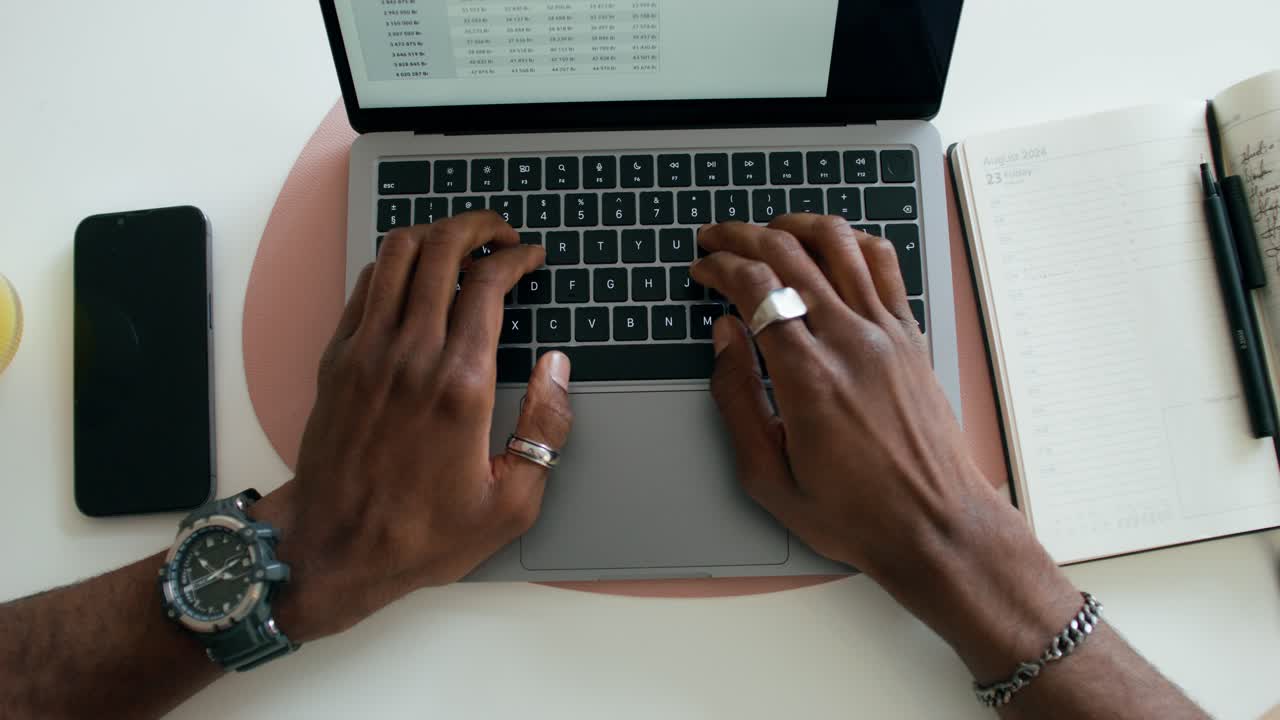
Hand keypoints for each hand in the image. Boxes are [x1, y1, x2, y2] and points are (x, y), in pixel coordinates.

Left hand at [254, 212, 573, 642]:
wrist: (333, 548)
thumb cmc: (421, 533)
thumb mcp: (512, 503)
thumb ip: (547, 429)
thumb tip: (557, 369)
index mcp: (460, 385)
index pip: (488, 284)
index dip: (516, 257)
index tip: (531, 256)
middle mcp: (411, 355)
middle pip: (441, 249)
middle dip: (477, 226)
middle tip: (500, 233)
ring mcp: (367, 351)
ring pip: (397, 254)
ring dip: (433, 234)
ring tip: (459, 242)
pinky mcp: (337, 359)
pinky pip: (365, 284)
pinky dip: (394, 263)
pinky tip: (414, 275)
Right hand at [691, 216, 1079, 676]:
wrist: (936, 527)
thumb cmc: (855, 513)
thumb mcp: (768, 477)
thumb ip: (736, 400)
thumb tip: (724, 338)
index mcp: (808, 377)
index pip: (756, 288)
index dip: (719, 267)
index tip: (702, 269)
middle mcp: (850, 342)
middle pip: (790, 253)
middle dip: (742, 236)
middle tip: (716, 237)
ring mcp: (887, 333)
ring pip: (839, 244)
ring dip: (795, 225)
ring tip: (768, 229)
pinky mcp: (911, 336)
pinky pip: (883, 264)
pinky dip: (852, 240)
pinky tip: (831, 246)